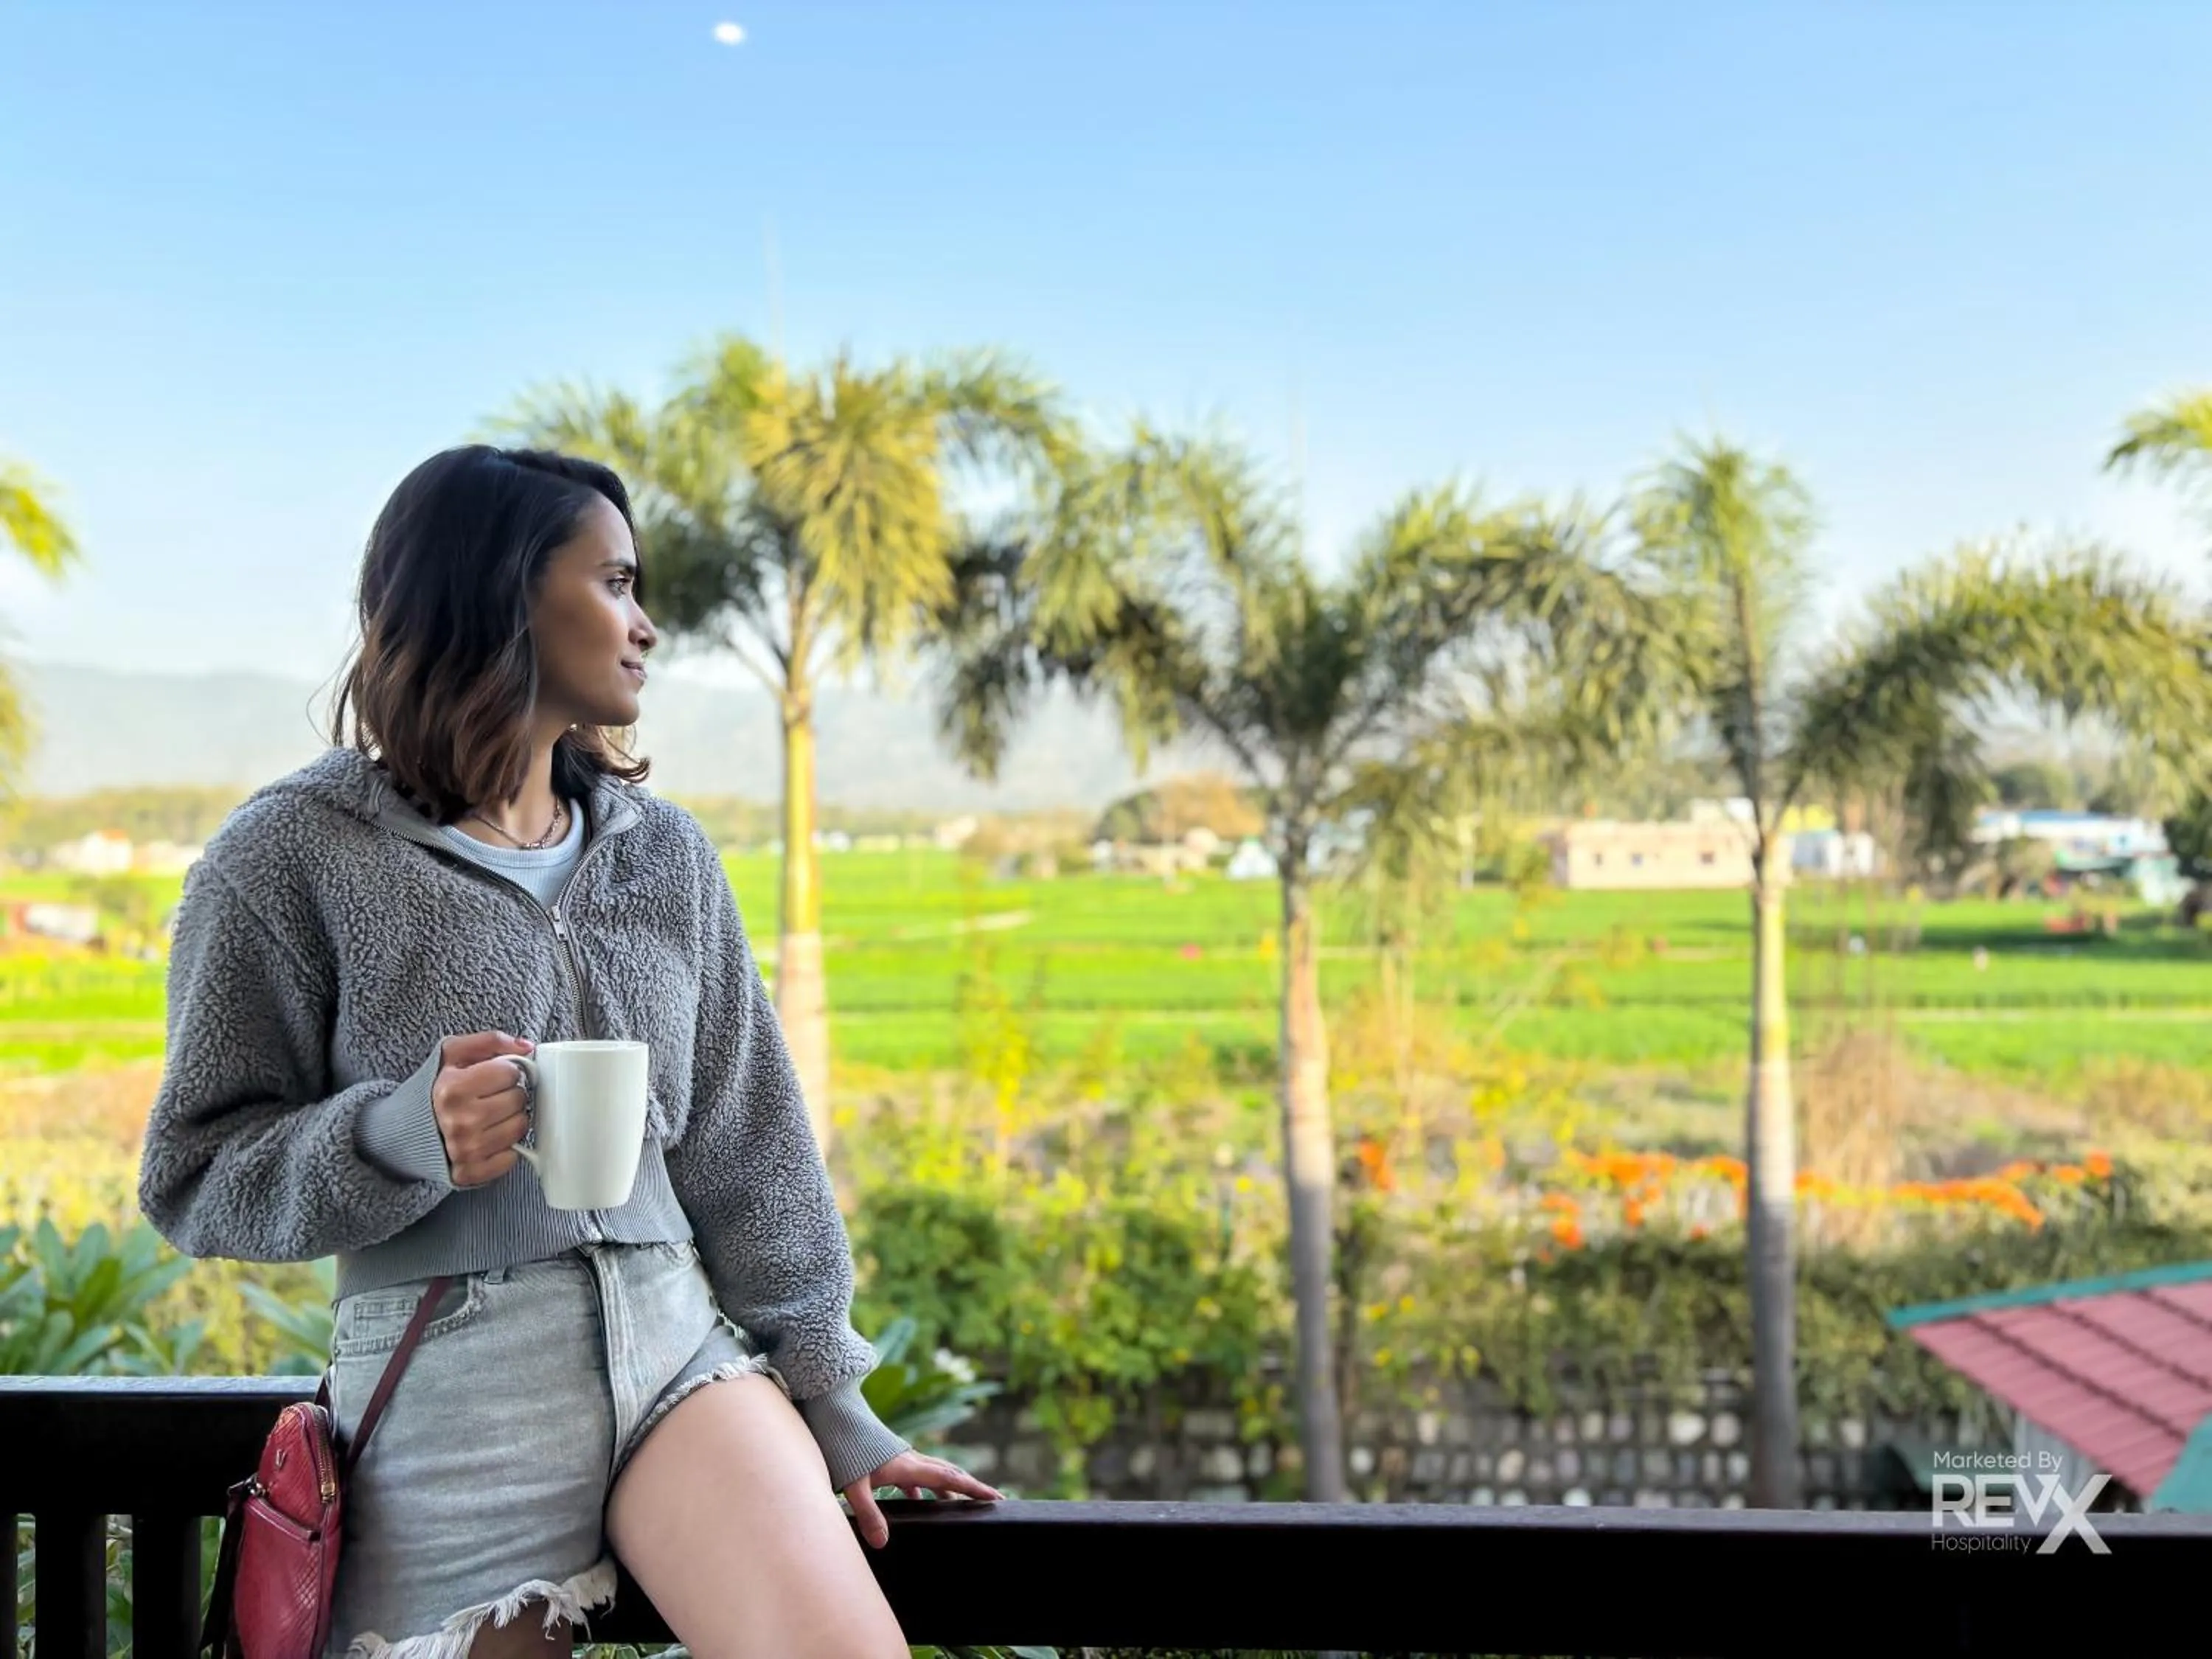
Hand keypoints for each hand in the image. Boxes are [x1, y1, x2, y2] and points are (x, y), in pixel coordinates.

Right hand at [432, 1030, 535, 1187]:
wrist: (406, 1130)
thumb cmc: (436, 1090)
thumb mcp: (452, 1054)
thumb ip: (489, 1041)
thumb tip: (526, 1047)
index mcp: (452, 1088)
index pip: (510, 1072)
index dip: (505, 1072)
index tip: (493, 1077)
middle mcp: (459, 1121)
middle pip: (518, 1099)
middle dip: (510, 1094)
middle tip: (491, 1097)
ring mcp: (465, 1150)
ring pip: (520, 1127)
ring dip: (511, 1119)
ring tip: (491, 1116)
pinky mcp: (470, 1172)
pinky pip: (512, 1157)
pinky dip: (506, 1147)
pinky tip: (489, 1137)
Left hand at [842, 1450, 1003, 1547]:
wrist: (833, 1414)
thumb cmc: (843, 1448)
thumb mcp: (853, 1485)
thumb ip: (868, 1514)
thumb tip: (883, 1543)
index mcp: (909, 1467)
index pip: (949, 1480)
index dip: (973, 1489)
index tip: (997, 1497)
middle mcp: (911, 1460)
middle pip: (949, 1474)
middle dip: (970, 1488)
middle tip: (992, 1500)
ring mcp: (901, 1458)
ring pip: (933, 1474)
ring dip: (948, 1489)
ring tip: (957, 1508)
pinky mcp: (890, 1459)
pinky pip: (915, 1476)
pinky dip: (923, 1489)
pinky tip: (915, 1501)